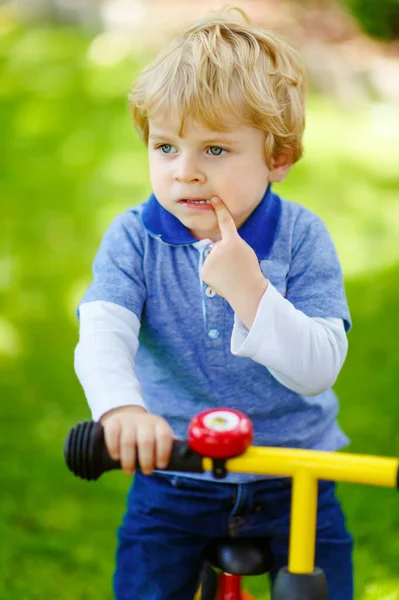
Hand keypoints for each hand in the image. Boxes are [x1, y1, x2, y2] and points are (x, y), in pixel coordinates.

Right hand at [100, 406, 173, 475]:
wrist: (128, 417)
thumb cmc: (148, 434)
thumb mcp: (160, 436)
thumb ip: (170, 446)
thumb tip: (185, 458)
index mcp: (159, 425)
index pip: (164, 436)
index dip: (163, 452)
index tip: (161, 466)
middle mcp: (145, 421)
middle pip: (146, 440)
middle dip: (146, 459)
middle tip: (146, 472)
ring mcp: (128, 421)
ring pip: (128, 440)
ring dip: (128, 459)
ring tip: (129, 471)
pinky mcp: (113, 422)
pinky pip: (112, 433)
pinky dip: (113, 447)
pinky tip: (116, 457)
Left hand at [200, 196, 267, 328]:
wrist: (247, 292)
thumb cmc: (249, 271)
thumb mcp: (244, 251)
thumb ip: (229, 244)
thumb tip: (212, 246)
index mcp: (232, 242)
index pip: (225, 222)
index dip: (221, 209)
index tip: (215, 199)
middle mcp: (218, 249)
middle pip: (218, 246)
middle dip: (225, 254)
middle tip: (236, 266)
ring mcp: (209, 261)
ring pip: (213, 258)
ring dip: (220, 264)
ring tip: (231, 274)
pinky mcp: (204, 271)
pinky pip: (208, 268)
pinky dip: (214, 272)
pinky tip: (223, 279)